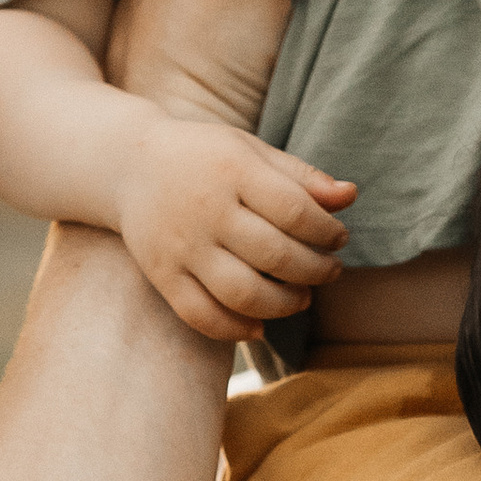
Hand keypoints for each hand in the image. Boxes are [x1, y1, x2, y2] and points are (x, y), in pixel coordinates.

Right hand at [118, 110, 356, 340]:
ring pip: (242, 293)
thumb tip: (351, 196)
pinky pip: (201, 315)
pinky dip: (235, 329)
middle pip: (275, 255)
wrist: (129, 164)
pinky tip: (259, 325)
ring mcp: (181, 247)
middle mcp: (206, 210)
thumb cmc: (205, 158)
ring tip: (302, 297)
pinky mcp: (162, 275)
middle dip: (315, 270)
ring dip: (284, 304)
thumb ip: (301, 176)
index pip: (296, 212)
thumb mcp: (251, 152)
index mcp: (233, 171)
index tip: (338, 238)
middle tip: (329, 270)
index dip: (328, 232)